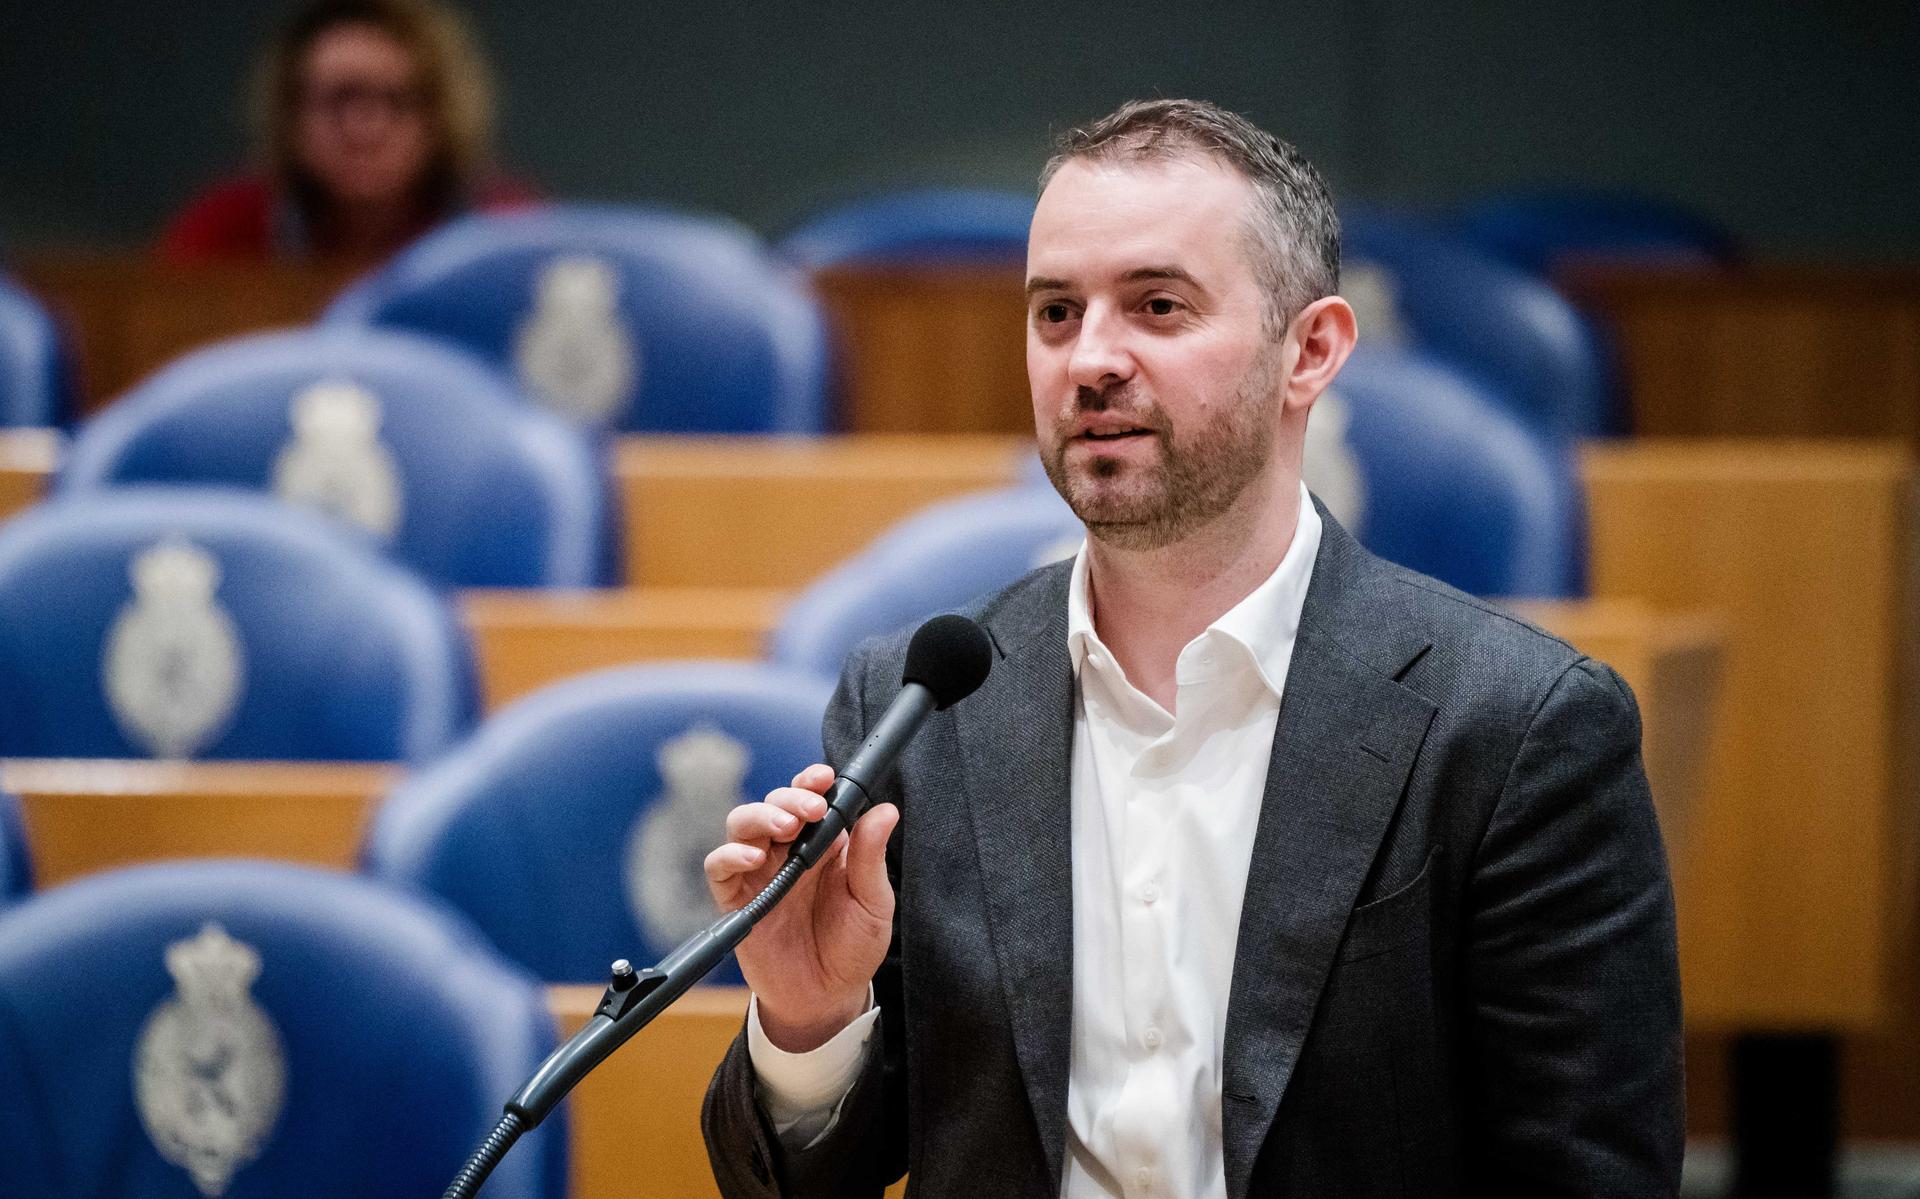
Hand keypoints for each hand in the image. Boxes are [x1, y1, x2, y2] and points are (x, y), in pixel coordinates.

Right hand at [704, 763, 898, 1052]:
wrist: (827, 998)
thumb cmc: (852, 948)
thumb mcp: (873, 901)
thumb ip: (871, 857)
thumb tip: (886, 811)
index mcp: (823, 844)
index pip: (811, 798)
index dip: (812, 781)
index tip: (825, 778)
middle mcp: (788, 851)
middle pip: (774, 803)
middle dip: (789, 797)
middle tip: (810, 810)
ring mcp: (759, 872)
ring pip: (742, 824)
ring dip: (759, 816)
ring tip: (784, 827)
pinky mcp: (737, 898)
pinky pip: (720, 866)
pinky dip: (730, 855)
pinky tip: (753, 858)